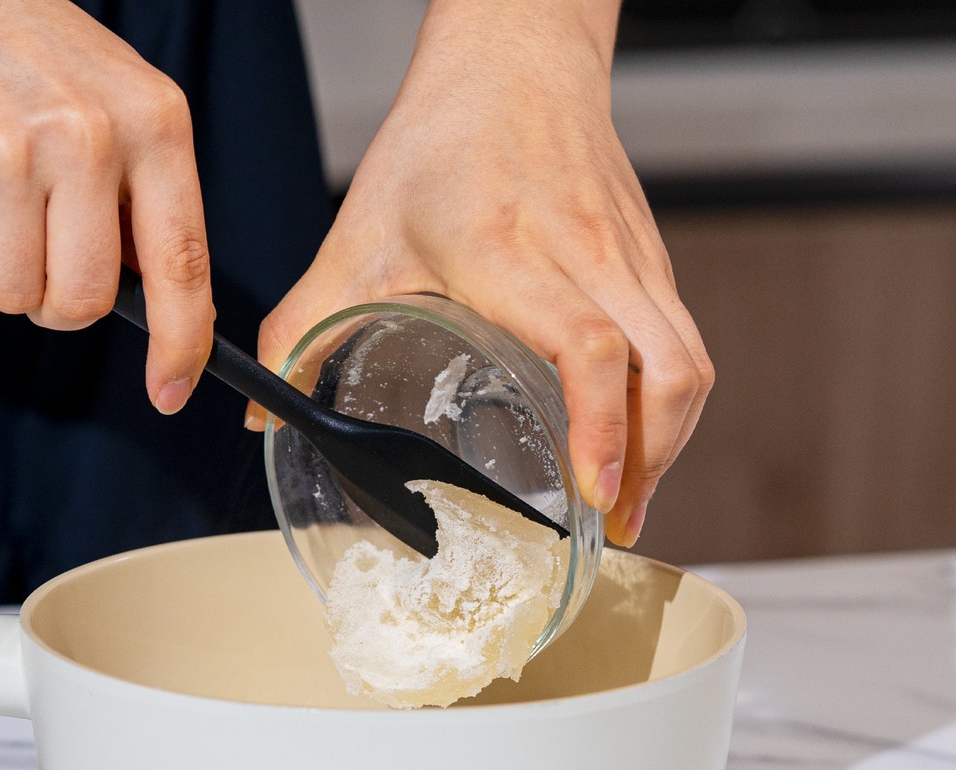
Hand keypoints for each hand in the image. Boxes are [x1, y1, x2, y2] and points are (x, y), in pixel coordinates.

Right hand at [0, 0, 212, 412]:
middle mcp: (86, 135)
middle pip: (82, 303)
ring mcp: (5, 149)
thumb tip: (168, 313)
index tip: (171, 392)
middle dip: (57, 302)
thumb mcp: (123, 105)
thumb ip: (149, 201)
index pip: (182, 264)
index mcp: (153, 124)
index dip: (180, 343)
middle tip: (39, 251)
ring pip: (10, 296)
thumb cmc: (35, 61)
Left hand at [251, 0, 712, 545]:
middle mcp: (587, 255)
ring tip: (626, 499)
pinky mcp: (653, 255)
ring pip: (691, 361)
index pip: (587, 346)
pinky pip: (685, 340)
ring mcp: (632, 254)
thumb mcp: (357, 236)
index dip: (601, 427)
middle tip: (609, 525)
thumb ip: (304, 328)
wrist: (514, 58)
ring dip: (671, 441)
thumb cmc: (439, 143)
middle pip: (669, 369)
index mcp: (510, 253)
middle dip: (652, 462)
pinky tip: (634, 438)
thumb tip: (264, 411)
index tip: (591, 492)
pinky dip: (669, 402)